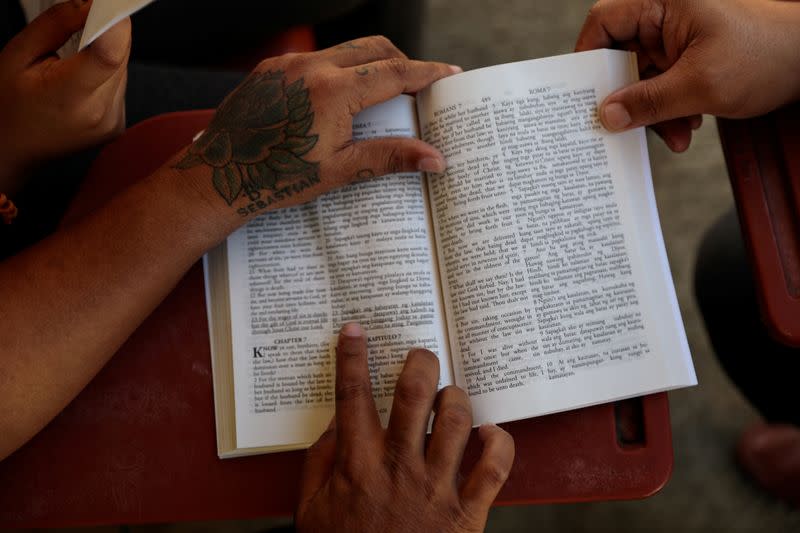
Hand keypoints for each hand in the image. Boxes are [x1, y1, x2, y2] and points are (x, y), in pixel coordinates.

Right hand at [0, 0, 130, 191]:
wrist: (10, 148)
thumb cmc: (7, 106)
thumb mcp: (18, 55)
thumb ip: (56, 26)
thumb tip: (89, 4)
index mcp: (72, 97)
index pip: (111, 53)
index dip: (115, 22)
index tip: (107, 5)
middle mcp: (100, 113)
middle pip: (120, 55)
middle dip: (104, 35)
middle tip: (77, 31)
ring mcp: (112, 121)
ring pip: (123, 68)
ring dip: (104, 56)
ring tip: (70, 66)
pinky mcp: (118, 124)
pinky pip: (119, 84)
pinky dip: (104, 75)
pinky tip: (79, 83)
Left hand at [172, 36, 459, 217]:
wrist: (217, 177)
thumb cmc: (275, 179)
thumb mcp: (338, 170)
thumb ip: (389, 157)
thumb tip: (435, 159)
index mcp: (332, 91)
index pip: (394, 72)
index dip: (426, 72)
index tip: (450, 73)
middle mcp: (310, 66)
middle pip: (373, 48)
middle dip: (402, 61)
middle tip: (418, 85)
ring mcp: (287, 64)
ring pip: (344, 50)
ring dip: (369, 64)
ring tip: (382, 92)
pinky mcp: (270, 69)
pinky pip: (316, 58)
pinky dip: (339, 69)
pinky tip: (340, 97)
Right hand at [295, 323, 514, 532]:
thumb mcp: (311, 511)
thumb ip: (319, 461)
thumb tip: (337, 419)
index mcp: (358, 465)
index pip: (352, 398)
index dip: (352, 358)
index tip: (355, 331)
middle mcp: (399, 468)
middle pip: (413, 396)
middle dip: (418, 364)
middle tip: (420, 357)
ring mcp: (437, 488)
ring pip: (456, 420)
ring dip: (456, 398)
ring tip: (449, 397)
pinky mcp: (469, 512)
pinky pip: (496, 466)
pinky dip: (500, 442)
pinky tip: (489, 434)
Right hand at [575, 0, 799, 151]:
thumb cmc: (765, 56)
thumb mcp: (701, 85)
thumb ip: (648, 102)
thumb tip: (606, 116)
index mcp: (662, 3)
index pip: (604, 22)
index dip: (588, 57)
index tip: (584, 95)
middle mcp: (664, 18)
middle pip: (619, 58)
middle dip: (628, 98)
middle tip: (629, 127)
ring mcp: (675, 41)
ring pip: (640, 80)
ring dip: (652, 113)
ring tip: (676, 133)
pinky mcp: (685, 61)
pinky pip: (660, 88)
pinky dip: (668, 111)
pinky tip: (687, 126)